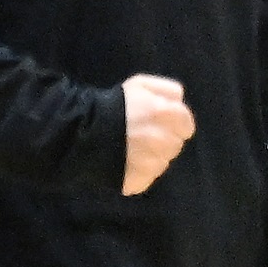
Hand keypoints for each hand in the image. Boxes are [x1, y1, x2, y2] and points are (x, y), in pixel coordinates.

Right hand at [120, 73, 193, 193]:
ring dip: (152, 156)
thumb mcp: (141, 84)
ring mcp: (153, 165)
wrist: (81, 131)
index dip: (173, 124)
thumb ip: (168, 91)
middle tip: (142, 134)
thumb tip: (181, 104)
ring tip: (131, 147)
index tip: (158, 122)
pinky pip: (147, 177)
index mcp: (168, 116)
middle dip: (163, 139)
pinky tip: (125, 160)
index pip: (187, 127)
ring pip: (162, 162)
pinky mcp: (139, 181)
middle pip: (175, 146)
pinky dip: (140, 171)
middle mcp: (165, 142)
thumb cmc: (115, 104)